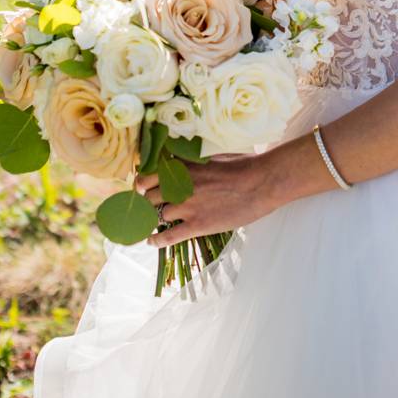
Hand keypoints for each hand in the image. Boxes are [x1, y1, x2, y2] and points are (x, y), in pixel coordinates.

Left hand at [144, 140, 309, 245]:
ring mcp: (187, 206)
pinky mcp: (197, 225)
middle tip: (141, 208)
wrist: (258, 183)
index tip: (139, 187)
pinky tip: (151, 242)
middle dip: (143, 202)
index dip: (140, 183)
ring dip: (148, 221)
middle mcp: (179, 185)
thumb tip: (184, 157)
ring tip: (144, 225)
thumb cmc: (241, 165)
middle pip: (147, 196)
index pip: (148, 174)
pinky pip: (169, 236)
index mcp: (182, 166)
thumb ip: (193, 159)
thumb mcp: (211, 155)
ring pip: (155, 215)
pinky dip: (157, 240)